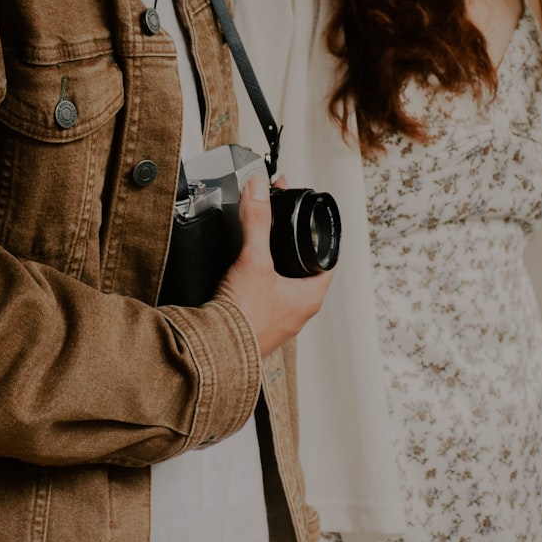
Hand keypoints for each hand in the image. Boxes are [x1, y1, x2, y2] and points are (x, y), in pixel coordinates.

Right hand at [213, 175, 334, 357]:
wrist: (216, 352)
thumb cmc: (242, 318)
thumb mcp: (253, 259)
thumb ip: (257, 221)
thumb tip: (258, 189)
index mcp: (309, 298)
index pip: (326, 262)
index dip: (317, 239)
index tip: (306, 224)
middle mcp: (299, 314)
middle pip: (304, 274)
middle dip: (293, 252)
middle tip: (280, 233)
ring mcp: (279, 324)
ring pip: (284, 290)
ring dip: (275, 272)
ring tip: (260, 253)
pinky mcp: (259, 330)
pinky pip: (264, 304)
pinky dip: (258, 289)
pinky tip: (243, 281)